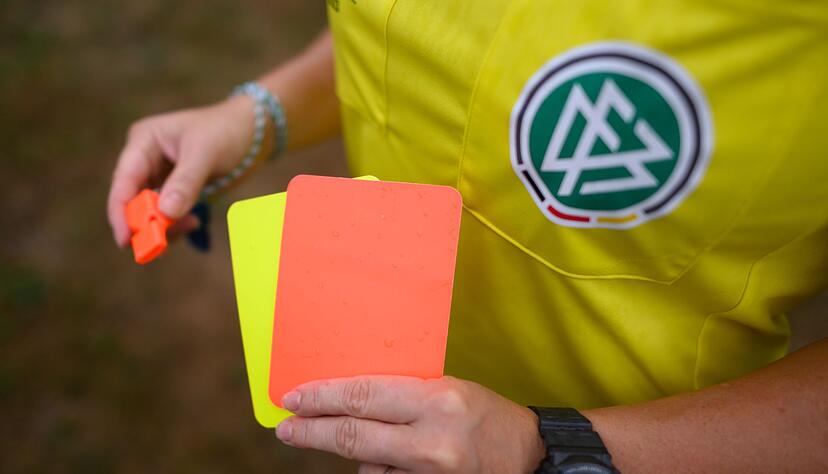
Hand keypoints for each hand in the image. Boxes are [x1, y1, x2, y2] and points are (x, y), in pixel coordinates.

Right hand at [107, 96, 256, 246]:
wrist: (249, 130)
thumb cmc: (225, 131)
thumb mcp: (205, 154)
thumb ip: (185, 183)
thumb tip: (164, 214)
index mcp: (143, 141)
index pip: (123, 181)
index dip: (121, 212)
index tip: (126, 239)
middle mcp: (143, 158)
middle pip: (132, 200)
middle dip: (145, 223)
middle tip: (160, 246)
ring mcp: (156, 174)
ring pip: (148, 211)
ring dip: (164, 226)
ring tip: (192, 223)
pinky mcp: (171, 188)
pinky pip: (165, 213)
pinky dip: (176, 223)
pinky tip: (194, 221)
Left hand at [275, 376, 544, 473]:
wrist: (530, 457)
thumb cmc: (486, 415)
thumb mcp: (446, 389)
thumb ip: (400, 396)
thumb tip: (346, 402)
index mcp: (436, 400)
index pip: (363, 396)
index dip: (322, 398)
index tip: (293, 399)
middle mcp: (431, 441)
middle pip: (353, 436)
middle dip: (312, 432)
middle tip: (286, 428)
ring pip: (368, 469)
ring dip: (357, 456)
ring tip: (374, 444)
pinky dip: (381, 473)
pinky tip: (395, 462)